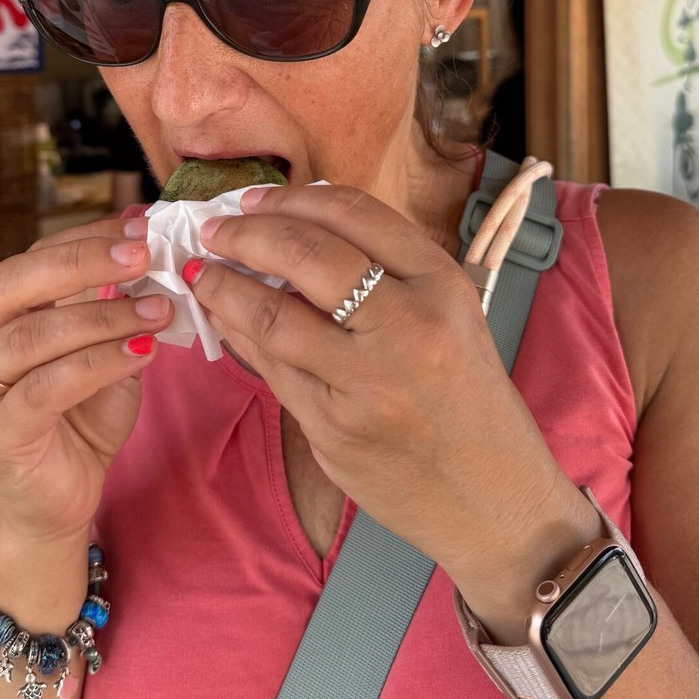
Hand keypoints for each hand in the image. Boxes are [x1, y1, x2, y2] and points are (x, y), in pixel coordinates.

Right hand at [0, 216, 172, 544]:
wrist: (64, 499)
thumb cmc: (84, 416)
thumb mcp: (107, 349)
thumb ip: (117, 307)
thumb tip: (155, 254)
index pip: (34, 258)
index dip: (86, 237)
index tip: (140, 226)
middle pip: (15, 283)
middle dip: (83, 262)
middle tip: (142, 254)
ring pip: (34, 336)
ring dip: (103, 317)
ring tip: (158, 311)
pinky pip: (46, 388)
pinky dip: (98, 363)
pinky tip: (141, 352)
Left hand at [192, 184, 592, 617]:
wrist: (494, 500)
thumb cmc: (467, 400)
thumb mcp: (450, 317)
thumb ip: (385, 272)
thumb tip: (293, 228)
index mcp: (441, 286)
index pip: (354, 215)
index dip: (292, 198)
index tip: (255, 198)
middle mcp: (408, 327)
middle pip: (306, 254)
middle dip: (246, 234)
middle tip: (215, 229)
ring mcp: (367, 382)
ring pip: (273, 315)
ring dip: (224, 286)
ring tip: (203, 272)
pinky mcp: (335, 429)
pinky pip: (271, 369)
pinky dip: (238, 336)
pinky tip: (223, 319)